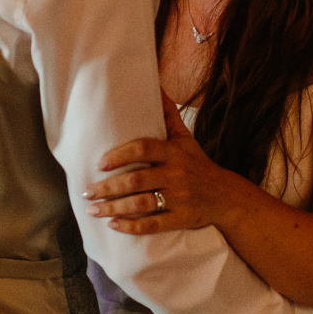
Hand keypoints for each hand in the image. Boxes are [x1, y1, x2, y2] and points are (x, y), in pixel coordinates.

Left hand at [85, 91, 232, 234]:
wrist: (225, 196)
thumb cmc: (198, 164)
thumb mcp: (185, 138)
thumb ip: (168, 115)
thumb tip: (156, 87)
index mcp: (174, 152)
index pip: (143, 149)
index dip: (120, 155)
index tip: (99, 163)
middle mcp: (176, 174)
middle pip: (136, 180)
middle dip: (108, 187)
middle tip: (87, 191)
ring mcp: (179, 198)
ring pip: (141, 204)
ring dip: (113, 208)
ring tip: (92, 210)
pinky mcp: (181, 219)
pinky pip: (153, 225)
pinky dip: (132, 226)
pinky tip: (113, 225)